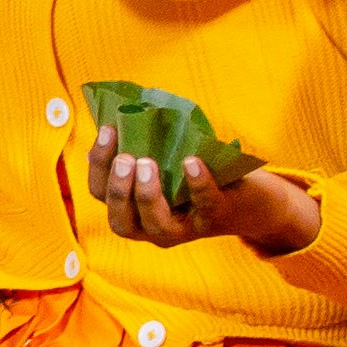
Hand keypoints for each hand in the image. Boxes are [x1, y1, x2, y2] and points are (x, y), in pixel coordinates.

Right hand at [95, 147, 321, 255]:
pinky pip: (204, 205)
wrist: (249, 199)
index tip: (107, 131)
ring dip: (147, 195)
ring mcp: (184, 230)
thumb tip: (116, 116)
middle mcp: (152, 228)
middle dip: (118, 190)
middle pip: (121, 222)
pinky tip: (191, 162)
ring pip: (156, 225)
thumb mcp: (167, 161)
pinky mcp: (215, 218)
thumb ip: (143, 147)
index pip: (101, 194)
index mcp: (133, 210)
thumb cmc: (199, 174)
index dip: (98, 164)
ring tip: (148, 162)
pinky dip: (197, 184)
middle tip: (126, 158)